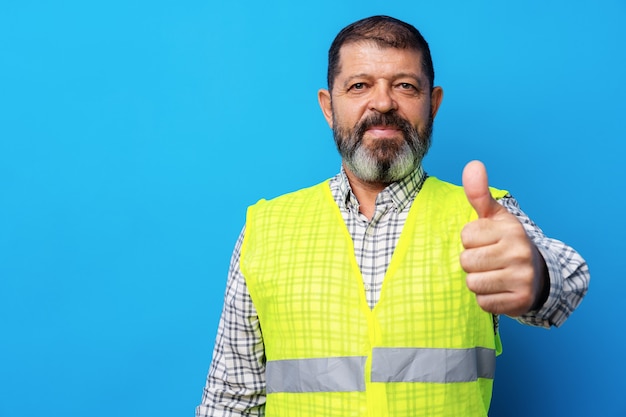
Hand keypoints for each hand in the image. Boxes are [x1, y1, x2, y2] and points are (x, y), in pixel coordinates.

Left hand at [460, 160, 547, 315]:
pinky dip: (487, 299)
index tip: (487, 241)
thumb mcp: (495, 217)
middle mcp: (519, 252)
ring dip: (478, 281)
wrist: (538, 276)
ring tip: (494, 275)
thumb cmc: (507, 242)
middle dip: (472, 262)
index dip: (471, 240)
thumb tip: (472, 164)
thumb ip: (479, 193)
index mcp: (511, 229)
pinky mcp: (519, 302)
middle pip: (466, 261)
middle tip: (489, 261)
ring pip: (472, 283)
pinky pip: (482, 302)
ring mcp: (521, 278)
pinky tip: (500, 290)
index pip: (466, 235)